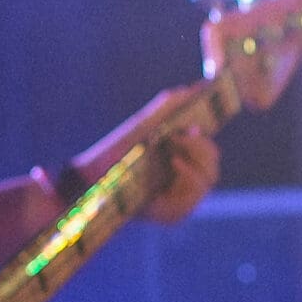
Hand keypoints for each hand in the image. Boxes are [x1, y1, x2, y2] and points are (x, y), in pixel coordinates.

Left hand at [75, 89, 221, 224]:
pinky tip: (176, 162)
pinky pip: (194, 197)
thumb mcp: (143, 126)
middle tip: (187, 132)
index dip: (208, 137)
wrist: (89, 179)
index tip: (198, 123)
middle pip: (212, 163)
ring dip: (197, 158)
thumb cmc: (115, 152)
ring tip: (177, 145)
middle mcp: (183, 182)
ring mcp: (180, 200)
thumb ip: (167, 108)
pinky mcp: (172, 214)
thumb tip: (194, 88)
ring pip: (209, 178)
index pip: (208, 151)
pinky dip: (190, 176)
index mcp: (181, 161)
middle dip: (203, 146)